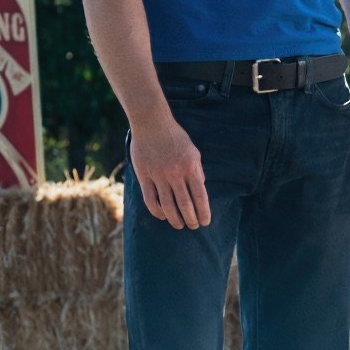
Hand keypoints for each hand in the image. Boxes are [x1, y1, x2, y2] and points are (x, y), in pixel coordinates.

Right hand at [130, 115, 209, 229]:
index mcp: (190, 167)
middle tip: (193, 226)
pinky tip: (162, 216)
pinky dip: (157, 211)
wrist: (152, 123)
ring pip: (167, 205)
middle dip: (191, 219)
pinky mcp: (144, 176)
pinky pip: (150, 199)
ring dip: (175, 219)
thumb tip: (200, 188)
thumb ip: (197, 170)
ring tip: (179, 225)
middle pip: (185, 204)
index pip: (200, 196)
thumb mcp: (193, 151)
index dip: (203, 212)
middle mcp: (176, 174)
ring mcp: (158, 176)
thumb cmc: (175, 137)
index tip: (205, 222)